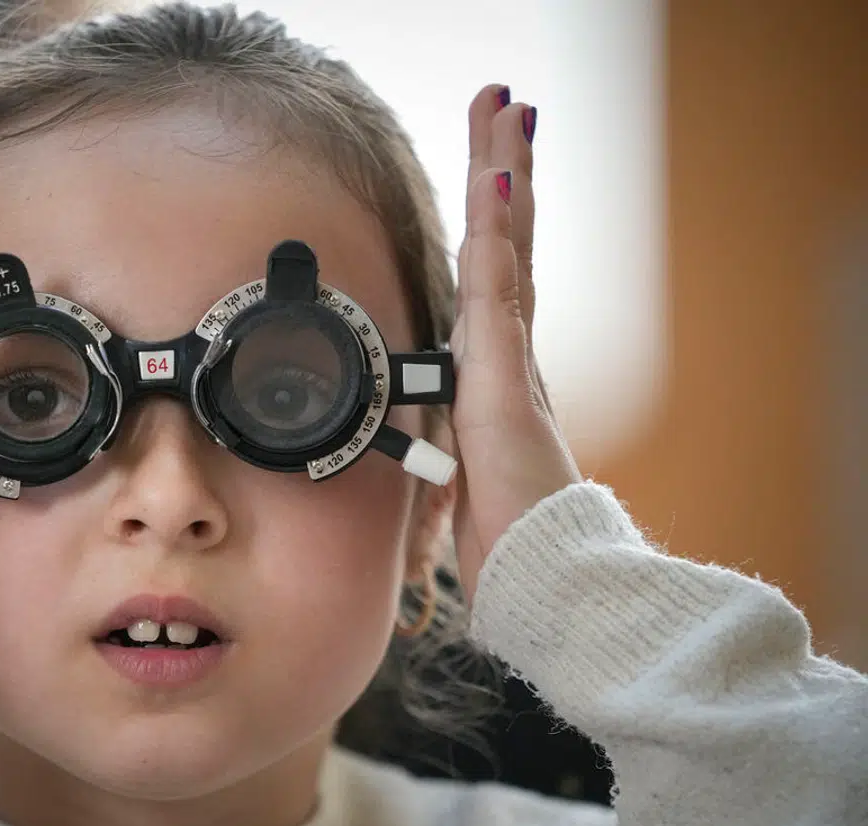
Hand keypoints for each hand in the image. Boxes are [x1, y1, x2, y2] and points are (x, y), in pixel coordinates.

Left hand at [448, 86, 580, 603]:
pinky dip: (496, 239)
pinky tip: (496, 188)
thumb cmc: (507, 535)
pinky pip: (497, 297)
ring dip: (504, 178)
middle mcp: (508, 356)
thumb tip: (429, 455)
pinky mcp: (505, 385)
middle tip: (504, 105)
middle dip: (505, 171)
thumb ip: (449, 448)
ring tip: (506, 113)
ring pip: (506, 250)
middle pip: (507, 242)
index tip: (492, 163)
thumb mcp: (462, 476)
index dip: (493, 217)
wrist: (540, 576)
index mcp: (496, 373)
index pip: (493, 275)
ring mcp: (511, 366)